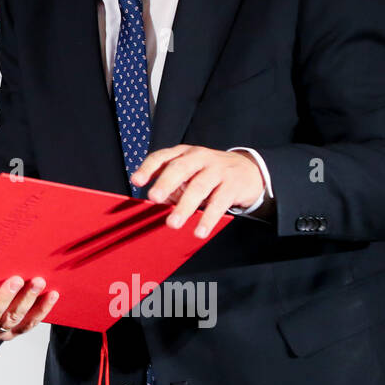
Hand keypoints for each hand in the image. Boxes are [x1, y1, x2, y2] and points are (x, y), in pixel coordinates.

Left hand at [130, 145, 264, 237]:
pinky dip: (208, 218)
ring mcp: (218, 169)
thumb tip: (154, 203)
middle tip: (153, 198)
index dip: (148, 168)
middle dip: (165, 183)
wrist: (248, 170)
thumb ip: (172, 186)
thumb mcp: (189, 174)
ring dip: (184, 207)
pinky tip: (199, 231)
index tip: (136, 181)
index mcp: (183, 153)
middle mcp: (199, 157)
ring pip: (199, 187)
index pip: (162, 157)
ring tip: (173, 224)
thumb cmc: (210, 174)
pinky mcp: (233, 185)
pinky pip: (219, 202)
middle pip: (180, 168)